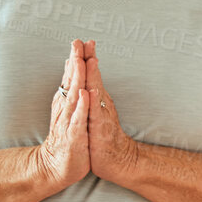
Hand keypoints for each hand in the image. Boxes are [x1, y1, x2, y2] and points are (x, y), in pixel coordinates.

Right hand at [40, 41, 90, 187]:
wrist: (58, 166)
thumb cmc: (68, 138)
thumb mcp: (70, 112)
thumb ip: (70, 90)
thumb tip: (70, 68)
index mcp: (67, 103)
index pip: (71, 77)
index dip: (76, 59)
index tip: (80, 41)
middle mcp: (66, 109)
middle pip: (71, 81)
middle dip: (75, 61)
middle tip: (77, 42)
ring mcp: (69, 122)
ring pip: (73, 96)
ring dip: (77, 78)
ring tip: (79, 61)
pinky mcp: (74, 136)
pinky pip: (78, 119)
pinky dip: (81, 106)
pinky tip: (84, 94)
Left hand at [81, 40, 138, 180]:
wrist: (118, 161)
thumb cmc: (104, 137)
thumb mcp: (97, 113)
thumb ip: (94, 96)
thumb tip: (90, 80)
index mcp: (97, 100)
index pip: (91, 75)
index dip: (87, 58)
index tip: (83, 41)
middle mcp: (102, 104)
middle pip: (95, 78)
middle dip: (90, 59)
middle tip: (87, 42)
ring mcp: (102, 116)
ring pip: (97, 92)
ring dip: (94, 76)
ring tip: (91, 59)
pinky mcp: (100, 130)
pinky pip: (96, 115)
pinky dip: (94, 102)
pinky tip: (91, 92)